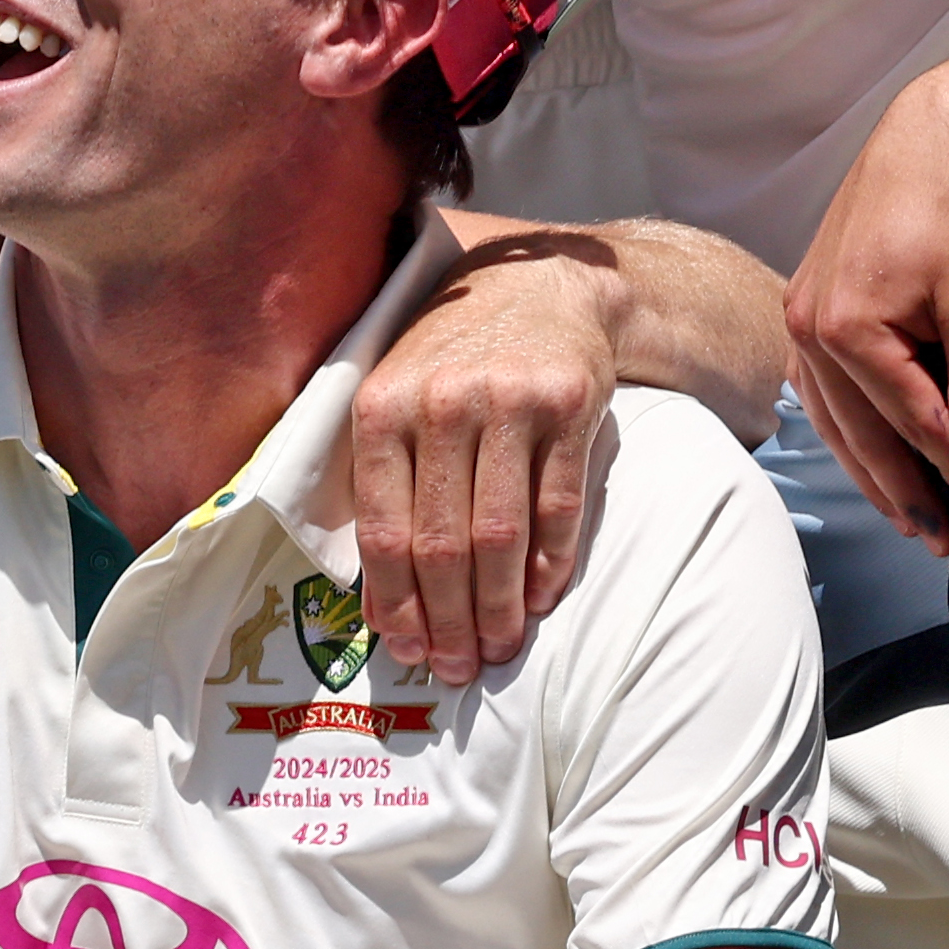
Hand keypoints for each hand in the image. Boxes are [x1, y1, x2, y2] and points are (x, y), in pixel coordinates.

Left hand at [350, 236, 621, 684]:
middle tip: (457, 668)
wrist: (541, 280)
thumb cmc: (453, 353)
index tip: (407, 651)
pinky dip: (551, 564)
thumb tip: (376, 600)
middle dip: (449, 621)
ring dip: (500, 608)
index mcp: (383, 405)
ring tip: (499, 648)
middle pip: (444, 544)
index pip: (384, 529)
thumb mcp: (395, 393)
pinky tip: (542, 600)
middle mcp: (443, 402)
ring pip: (501, 536)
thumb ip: (380, 482)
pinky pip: (559, 507)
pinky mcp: (571, 403)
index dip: (396, 603)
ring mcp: (511, 401)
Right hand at [784, 54, 948, 554]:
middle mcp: (808, 325)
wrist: (937, 126)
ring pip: (837, 417)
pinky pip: (825, 386)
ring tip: (910, 515)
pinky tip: (867, 451)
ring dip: (873, 469)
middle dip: (905, 490)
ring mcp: (803, 312)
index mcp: (845, 328)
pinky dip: (851, 425)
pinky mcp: (813, 298)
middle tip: (944, 538)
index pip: (909, 423)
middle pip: (861, 433)